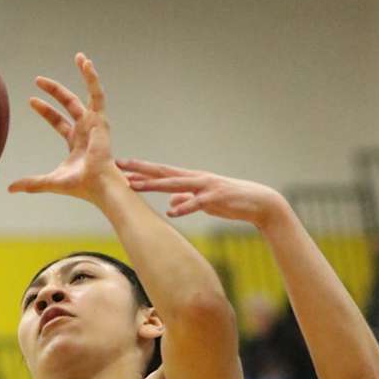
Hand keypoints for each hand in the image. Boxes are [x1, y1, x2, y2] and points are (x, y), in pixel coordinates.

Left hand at [8, 53, 121, 202]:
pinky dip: (93, 78)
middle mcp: (86, 130)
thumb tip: (9, 189)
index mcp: (76, 143)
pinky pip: (97, 93)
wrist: (97, 185)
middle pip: (69, 104)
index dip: (45, 111)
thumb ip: (31, 183)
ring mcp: (95, 123)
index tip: (31, 100)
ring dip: (84, 75)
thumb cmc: (79, 186)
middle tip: (37, 80)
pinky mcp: (101, 119)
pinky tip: (86, 63)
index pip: (58, 121)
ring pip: (88, 94)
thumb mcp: (49, 182)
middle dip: (54, 91)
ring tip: (79, 57)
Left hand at [116, 159, 285, 228]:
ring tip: (135, 185)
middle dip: (140, 170)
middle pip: (163, 173)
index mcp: (191, 179)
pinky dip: (185, 207)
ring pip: (175, 184)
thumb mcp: (204, 202)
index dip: (142, 169)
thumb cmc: (231, 202)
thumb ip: (186, 200)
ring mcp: (205, 187)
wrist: (258, 203)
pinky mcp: (216, 198)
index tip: (122, 166)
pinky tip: (172, 212)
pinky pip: (197, 203)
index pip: (162, 172)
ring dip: (154, 185)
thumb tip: (171, 204)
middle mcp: (195, 178)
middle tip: (119, 166)